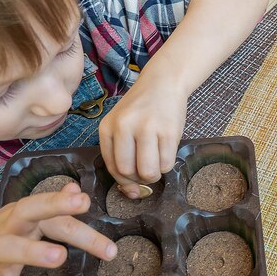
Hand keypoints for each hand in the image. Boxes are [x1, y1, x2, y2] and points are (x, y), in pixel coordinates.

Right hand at [0, 183, 115, 275]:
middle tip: (84, 203)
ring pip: (11, 248)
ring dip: (35, 251)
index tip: (88, 200)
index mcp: (21, 214)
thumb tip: (75, 188)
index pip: (49, 206)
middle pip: (29, 211)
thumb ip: (53, 208)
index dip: (69, 204)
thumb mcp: (25, 220)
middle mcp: (8, 228)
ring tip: (61, 256)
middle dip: (55, 205)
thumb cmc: (1, 238)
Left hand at [99, 77, 186, 197]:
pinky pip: (167, 164)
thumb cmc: (142, 108)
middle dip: (139, 179)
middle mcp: (124, 127)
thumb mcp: (122, 125)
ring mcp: (147, 128)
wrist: (164, 82)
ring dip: (154, 175)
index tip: (133, 186)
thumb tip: (132, 193)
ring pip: (148, 171)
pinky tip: (166, 151)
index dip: (124, 182)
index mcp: (108, 127)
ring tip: (157, 163)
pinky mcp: (168, 131)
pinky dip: (168, 164)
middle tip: (147, 170)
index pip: (112, 167)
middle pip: (128, 172)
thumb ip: (122, 155)